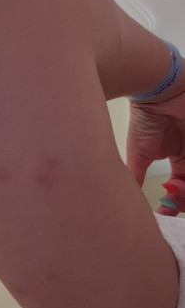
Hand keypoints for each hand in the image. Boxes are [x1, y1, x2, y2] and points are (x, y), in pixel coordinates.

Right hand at [127, 80, 184, 215]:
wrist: (157, 93)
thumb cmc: (146, 120)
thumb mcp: (138, 156)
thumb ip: (136, 179)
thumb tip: (127, 199)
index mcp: (181, 163)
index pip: (183, 191)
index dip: (175, 205)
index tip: (162, 214)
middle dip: (182, 202)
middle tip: (168, 204)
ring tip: (171, 190)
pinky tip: (176, 184)